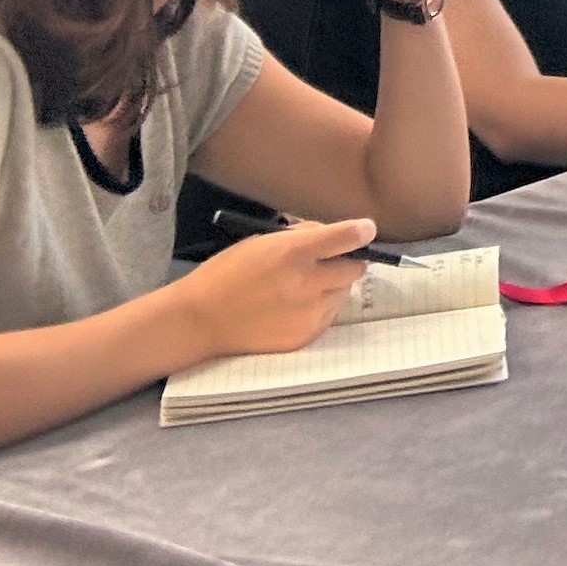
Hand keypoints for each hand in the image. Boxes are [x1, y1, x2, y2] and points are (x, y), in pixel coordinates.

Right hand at [175, 216, 378, 357]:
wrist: (200, 320)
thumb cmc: (228, 273)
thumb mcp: (262, 241)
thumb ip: (301, 236)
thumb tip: (330, 233)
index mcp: (293, 253)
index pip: (345, 238)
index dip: (360, 232)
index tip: (366, 230)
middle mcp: (307, 283)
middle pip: (354, 268)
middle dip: (346, 262)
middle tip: (327, 262)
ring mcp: (309, 313)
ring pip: (343, 292)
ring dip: (332, 286)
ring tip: (301, 287)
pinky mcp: (306, 335)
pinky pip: (329, 315)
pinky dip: (320, 308)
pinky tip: (294, 307)